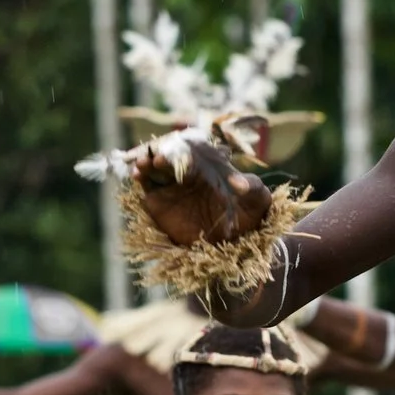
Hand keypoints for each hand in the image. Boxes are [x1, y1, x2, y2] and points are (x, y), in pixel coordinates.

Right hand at [135, 134, 273, 247]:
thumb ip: (253, 188)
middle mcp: (188, 172)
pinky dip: (141, 178)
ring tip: (141, 165)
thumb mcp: (257, 201)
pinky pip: (147, 186)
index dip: (183, 154)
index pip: (193, 154)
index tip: (178, 156)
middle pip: (170, 157)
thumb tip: (243, 183)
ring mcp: (172, 186)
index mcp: (209, 165)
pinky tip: (138, 176)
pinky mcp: (160, 202)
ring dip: (146, 162)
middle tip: (155, 159)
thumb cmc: (248, 214)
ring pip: (155, 168)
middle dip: (160, 154)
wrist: (234, 240)